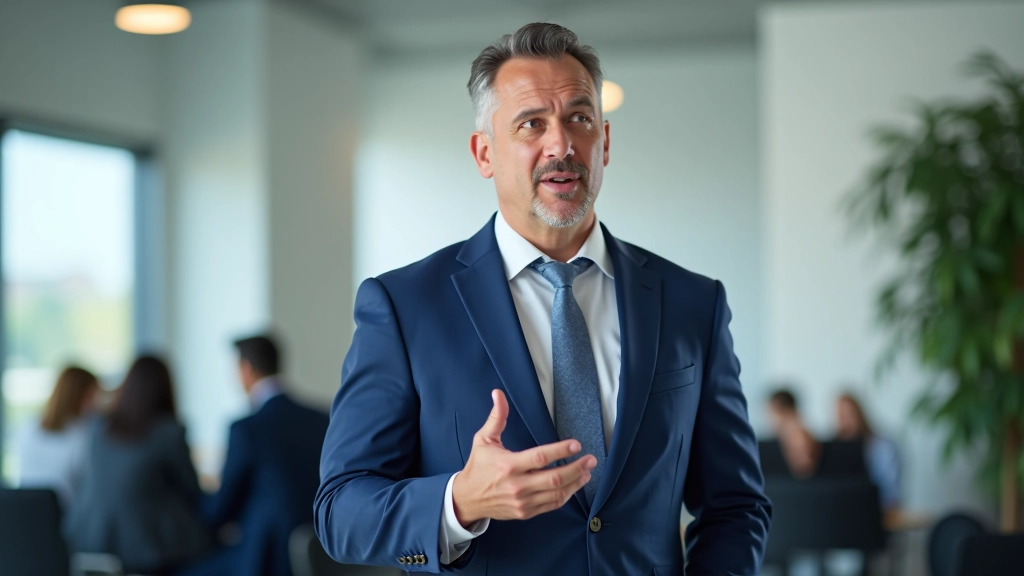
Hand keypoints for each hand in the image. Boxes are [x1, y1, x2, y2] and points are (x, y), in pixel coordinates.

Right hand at [452, 389, 596, 526]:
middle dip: (577, 468)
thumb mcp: (483, 440)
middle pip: (554, 478)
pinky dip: (566, 495)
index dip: (561, 450)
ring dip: (575, 483)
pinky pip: (551, 505)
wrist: (468, 498)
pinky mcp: (526, 512)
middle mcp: (517, 485)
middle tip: (591, 460)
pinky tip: (574, 485)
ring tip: (587, 472)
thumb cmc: (478, 466)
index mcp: (509, 465)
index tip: (576, 445)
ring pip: (556, 494)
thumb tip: (498, 394)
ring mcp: (523, 501)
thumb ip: (496, 417)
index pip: (540, 458)